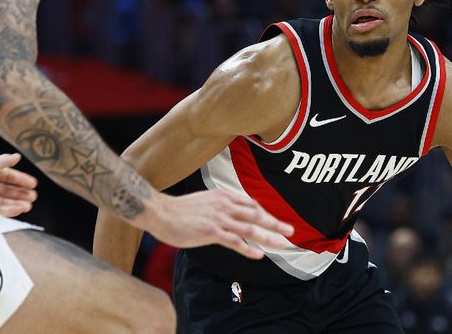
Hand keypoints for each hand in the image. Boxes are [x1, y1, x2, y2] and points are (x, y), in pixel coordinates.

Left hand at [0, 153, 37, 216]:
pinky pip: (0, 211)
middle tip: (33, 196)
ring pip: (6, 202)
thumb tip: (17, 156)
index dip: (21, 180)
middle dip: (21, 193)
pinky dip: (11, 210)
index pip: (8, 177)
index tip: (33, 183)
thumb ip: (6, 160)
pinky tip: (21, 209)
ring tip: (30, 205)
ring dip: (18, 203)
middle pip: (8, 191)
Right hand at [144, 189, 293, 258]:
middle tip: (291, 230)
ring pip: (251, 229)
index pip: (251, 204)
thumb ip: (219, 205)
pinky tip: (259, 255)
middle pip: (257, 215)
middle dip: (275, 223)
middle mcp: (225, 205)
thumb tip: (230, 211)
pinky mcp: (212, 232)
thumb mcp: (205, 200)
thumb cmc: (179, 209)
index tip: (274, 221)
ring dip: (269, 236)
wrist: (160, 211)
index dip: (265, 214)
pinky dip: (249, 249)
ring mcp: (220, 219)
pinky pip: (235, 242)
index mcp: (223, 196)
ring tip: (283, 244)